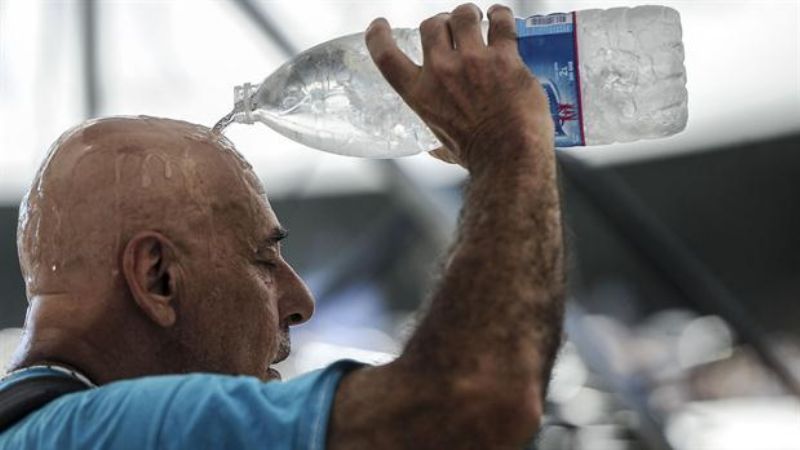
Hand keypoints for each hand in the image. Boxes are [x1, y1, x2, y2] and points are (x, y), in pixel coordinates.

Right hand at [366, 3, 552, 171]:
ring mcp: (474, 61)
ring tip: (479, 18)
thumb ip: (435, 140)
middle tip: (453, 27)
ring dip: (469, 14)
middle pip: (431, 25)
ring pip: (464, 16)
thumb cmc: (478, 156)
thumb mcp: (442, 146)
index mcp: (421, 94)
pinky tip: (499, 17)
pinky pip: (501, 22)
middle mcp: (442, 72)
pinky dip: (500, 15)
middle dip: (441, 22)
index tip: (379, 26)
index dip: (379, 36)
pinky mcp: (505, 58)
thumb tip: (433, 148)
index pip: (387, 56)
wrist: (509, 158)